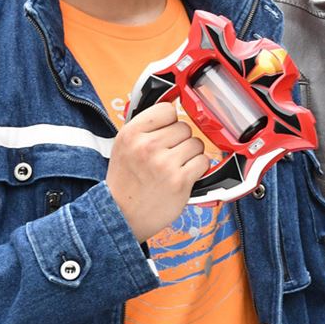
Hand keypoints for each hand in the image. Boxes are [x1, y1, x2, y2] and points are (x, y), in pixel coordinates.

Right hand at [106, 102, 208, 242]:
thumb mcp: (123, 146)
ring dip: (191, 154)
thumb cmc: (125, 181)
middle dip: (181, 140)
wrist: (121, 215)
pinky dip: (198, 168)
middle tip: (170, 154)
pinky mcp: (180, 181)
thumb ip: (145, 127)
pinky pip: (203, 161)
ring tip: (176, 166)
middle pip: (184, 127)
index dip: (170, 121)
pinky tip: (184, 175)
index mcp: (131, 134)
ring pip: (196, 143)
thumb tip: (171, 108)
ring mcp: (164, 164)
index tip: (167, 130)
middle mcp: (147, 146)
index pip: (167, 110)